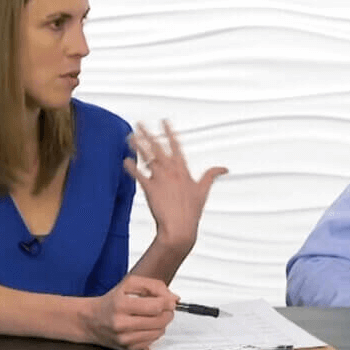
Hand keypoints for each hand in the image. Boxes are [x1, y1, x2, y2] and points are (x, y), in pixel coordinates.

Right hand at [85, 275, 177, 349]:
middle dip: (168, 312)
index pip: (156, 306)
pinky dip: (154, 332)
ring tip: (154, 315)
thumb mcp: (129, 284)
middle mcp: (121, 324)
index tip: (169, 300)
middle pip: (160, 320)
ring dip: (162, 322)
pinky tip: (147, 325)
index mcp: (121, 305)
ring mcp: (125, 339)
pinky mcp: (128, 349)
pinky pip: (153, 341)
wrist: (91, 321)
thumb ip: (153, 286)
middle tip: (164, 307)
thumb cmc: (111, 301)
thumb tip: (173, 297)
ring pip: (159, 332)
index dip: (168, 302)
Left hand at [124, 120, 227, 251]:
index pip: (175, 145)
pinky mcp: (150, 189)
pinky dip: (131, 167)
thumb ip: (212, 175)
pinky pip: (138, 175)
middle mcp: (170, 171)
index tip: (163, 121)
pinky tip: (124, 160)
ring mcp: (160, 179)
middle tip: (139, 123)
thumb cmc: (192, 211)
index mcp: (183, 169)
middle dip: (148, 134)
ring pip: (147, 157)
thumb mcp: (204, 190)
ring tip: (130, 136)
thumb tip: (225, 168)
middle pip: (157, 147)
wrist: (180, 228)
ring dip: (137, 146)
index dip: (169, 132)